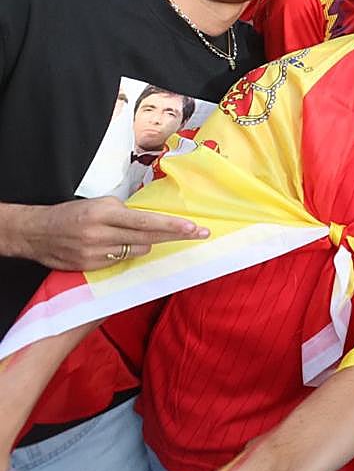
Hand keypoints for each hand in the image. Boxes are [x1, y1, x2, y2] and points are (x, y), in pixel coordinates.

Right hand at [3, 198, 208, 270]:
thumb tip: (153, 219)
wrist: (37, 233)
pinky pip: (121, 261)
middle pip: (149, 237)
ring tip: (131, 235)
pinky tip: (115, 246)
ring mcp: (96, 252)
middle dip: (175, 235)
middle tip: (200, 233)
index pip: (147, 221)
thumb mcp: (99, 204)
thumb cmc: (72, 214)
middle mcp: (102, 233)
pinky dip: (125, 253)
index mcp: (105, 213)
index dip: (172, 225)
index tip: (193, 227)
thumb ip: (125, 212)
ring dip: (145, 243)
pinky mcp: (91, 266)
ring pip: (138, 250)